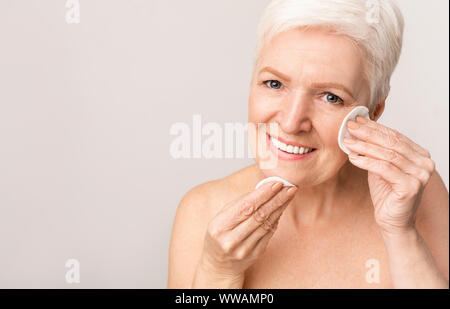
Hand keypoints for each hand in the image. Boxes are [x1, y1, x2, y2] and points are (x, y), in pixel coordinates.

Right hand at [196, 181, 296, 284]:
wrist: (219, 265)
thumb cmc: (220, 235)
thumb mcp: (221, 217)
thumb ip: (239, 204)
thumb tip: (262, 189)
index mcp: (219, 227)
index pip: (245, 207)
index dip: (262, 194)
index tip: (275, 183)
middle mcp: (231, 240)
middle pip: (259, 215)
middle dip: (276, 198)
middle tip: (289, 186)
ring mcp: (244, 249)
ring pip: (267, 224)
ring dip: (280, 207)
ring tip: (289, 194)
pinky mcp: (256, 254)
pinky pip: (269, 233)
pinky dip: (276, 218)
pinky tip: (282, 208)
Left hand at [344, 116, 434, 234]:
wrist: (392, 221)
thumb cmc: (386, 194)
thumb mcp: (380, 167)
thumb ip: (376, 151)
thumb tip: (359, 129)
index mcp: (420, 156)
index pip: (395, 136)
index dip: (375, 127)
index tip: (357, 120)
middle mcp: (424, 163)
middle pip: (392, 143)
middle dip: (368, 133)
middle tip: (350, 127)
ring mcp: (420, 175)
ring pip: (387, 154)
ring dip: (364, 147)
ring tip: (347, 142)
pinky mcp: (410, 186)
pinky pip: (384, 169)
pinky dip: (366, 162)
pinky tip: (353, 158)